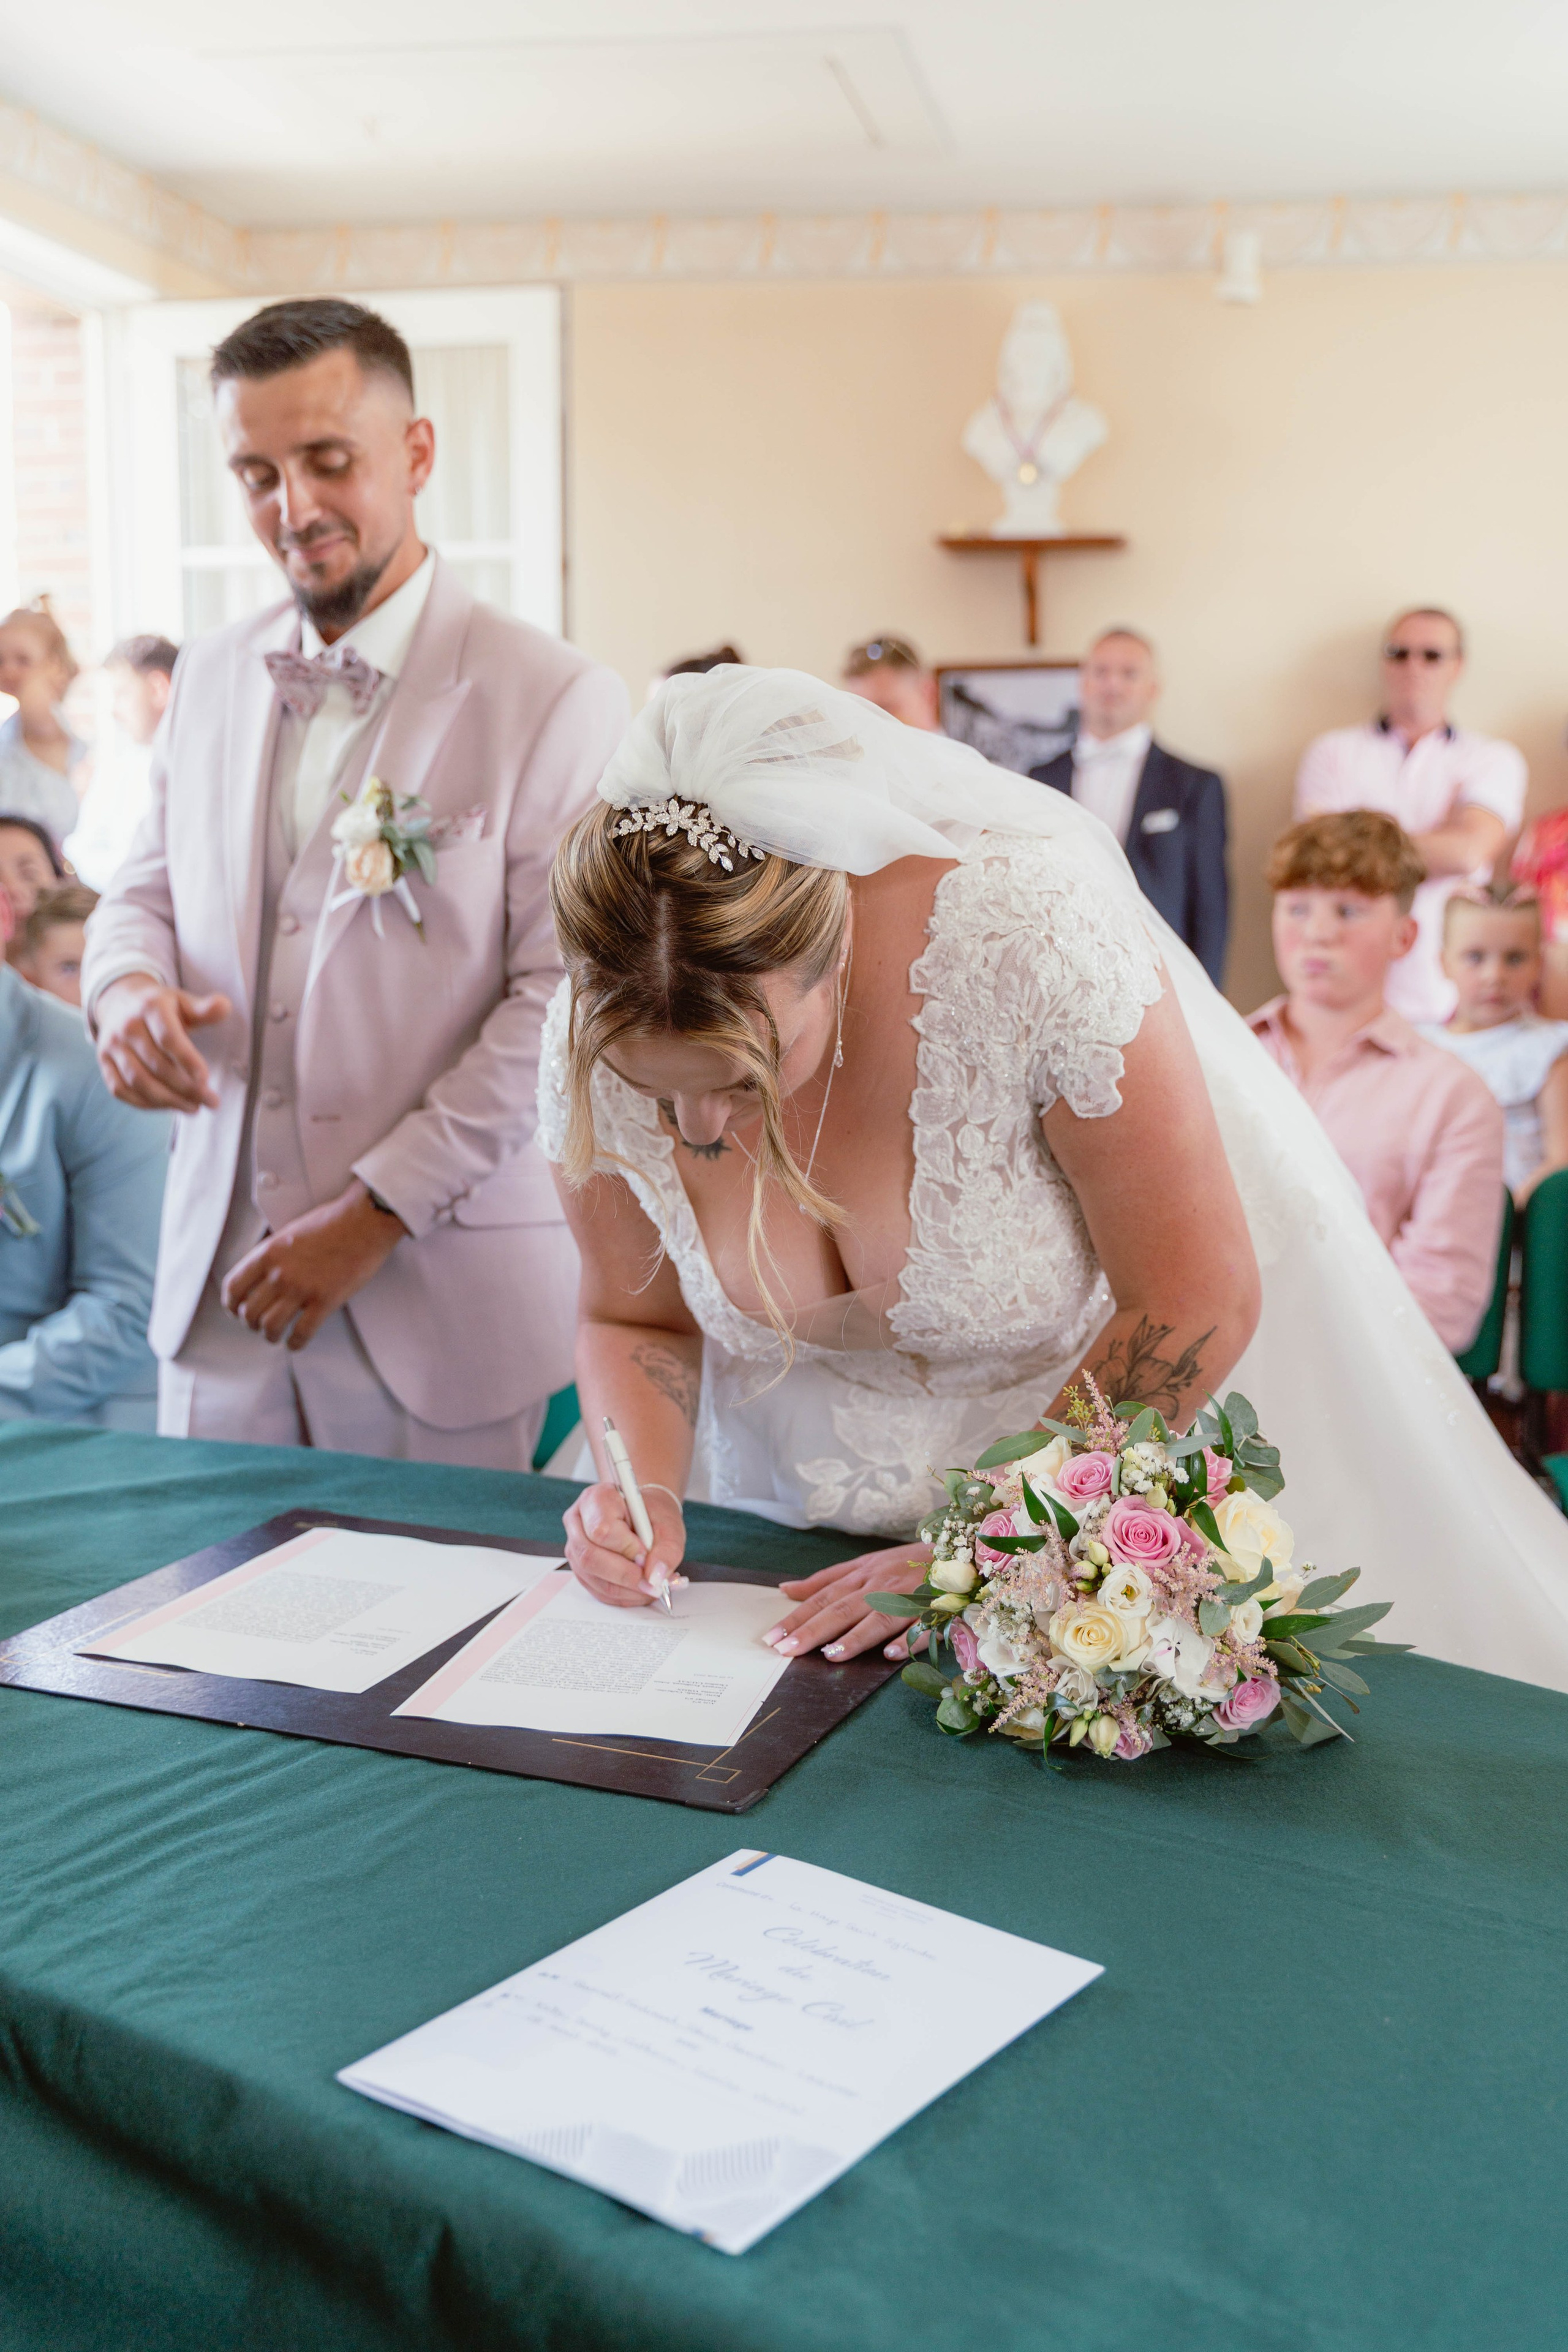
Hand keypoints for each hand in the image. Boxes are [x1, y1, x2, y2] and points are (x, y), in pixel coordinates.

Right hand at [96, 975, 231, 1112]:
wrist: (122, 1003)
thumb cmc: (163, 1008)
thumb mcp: (184, 1002)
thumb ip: (204, 1009)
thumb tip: (224, 1006)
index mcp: (150, 1008)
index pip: (169, 1039)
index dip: (188, 1061)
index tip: (206, 1079)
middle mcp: (127, 1027)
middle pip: (156, 1065)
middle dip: (186, 1088)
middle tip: (211, 1101)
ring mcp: (112, 1046)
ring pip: (138, 1081)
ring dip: (168, 1100)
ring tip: (194, 1108)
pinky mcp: (104, 1063)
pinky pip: (121, 1090)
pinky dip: (146, 1103)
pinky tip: (169, 1106)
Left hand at [220, 1180, 406, 1348]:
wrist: (365, 1220)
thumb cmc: (334, 1220)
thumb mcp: (291, 1231)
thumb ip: (275, 1253)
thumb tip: (266, 1272)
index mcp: (268, 1253)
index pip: (234, 1286)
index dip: (231, 1304)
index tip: (236, 1309)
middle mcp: (280, 1273)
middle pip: (249, 1312)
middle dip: (251, 1323)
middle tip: (258, 1324)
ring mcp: (302, 1288)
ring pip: (270, 1327)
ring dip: (270, 1335)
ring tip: (276, 1335)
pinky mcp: (326, 1301)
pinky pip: (302, 1333)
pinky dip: (295, 1343)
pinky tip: (296, 1341)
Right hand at [564, 1480, 687, 1609]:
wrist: (644, 1517)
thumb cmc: (652, 1515)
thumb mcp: (669, 1525)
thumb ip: (666, 1550)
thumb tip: (655, 1577)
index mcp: (597, 1499)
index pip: (603, 1530)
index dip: (627, 1548)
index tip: (648, 1555)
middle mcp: (578, 1521)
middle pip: (590, 1556)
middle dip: (625, 1575)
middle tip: (652, 1583)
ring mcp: (574, 1546)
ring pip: (592, 1577)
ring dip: (626, 1589)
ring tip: (651, 1587)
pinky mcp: (579, 1568)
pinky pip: (596, 1590)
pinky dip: (622, 1596)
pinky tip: (639, 1590)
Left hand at [766, 1543, 932, 1661]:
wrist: (957, 1551)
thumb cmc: (905, 1562)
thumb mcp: (863, 1564)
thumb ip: (826, 1579)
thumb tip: (785, 1589)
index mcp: (861, 1574)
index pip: (823, 1596)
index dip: (797, 1616)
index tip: (772, 1636)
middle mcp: (880, 1584)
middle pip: (842, 1609)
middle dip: (812, 1630)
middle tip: (785, 1650)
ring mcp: (907, 1596)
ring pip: (877, 1618)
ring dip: (855, 1638)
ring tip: (831, 1655)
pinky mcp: (934, 1608)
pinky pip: (920, 1626)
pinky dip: (907, 1640)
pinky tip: (891, 1655)